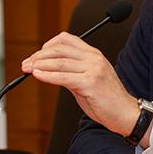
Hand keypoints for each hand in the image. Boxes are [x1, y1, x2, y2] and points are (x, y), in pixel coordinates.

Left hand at [21, 32, 138, 135]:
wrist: (126, 114)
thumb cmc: (108, 100)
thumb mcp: (88, 79)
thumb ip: (71, 72)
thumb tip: (48, 70)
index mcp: (93, 54)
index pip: (66, 39)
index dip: (47, 45)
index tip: (36, 56)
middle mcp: (94, 58)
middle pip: (59, 49)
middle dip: (38, 56)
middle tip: (26, 64)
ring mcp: (93, 69)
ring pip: (59, 61)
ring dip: (39, 65)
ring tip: (27, 69)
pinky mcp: (91, 83)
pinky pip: (64, 76)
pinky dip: (48, 75)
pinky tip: (38, 75)